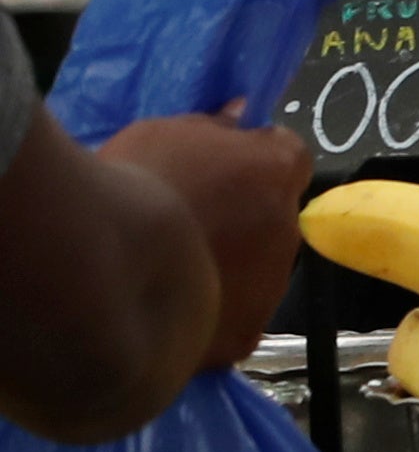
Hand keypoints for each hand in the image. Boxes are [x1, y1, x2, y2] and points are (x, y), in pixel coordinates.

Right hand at [98, 114, 303, 368]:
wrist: (97, 270)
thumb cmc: (126, 186)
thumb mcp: (162, 133)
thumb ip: (212, 129)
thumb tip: (240, 117)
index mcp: (276, 170)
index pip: (287, 155)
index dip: (253, 160)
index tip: (220, 169)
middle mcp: (289, 226)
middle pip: (273, 217)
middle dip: (242, 218)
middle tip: (188, 224)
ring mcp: (271, 285)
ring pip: (258, 271)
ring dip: (230, 266)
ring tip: (168, 272)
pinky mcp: (244, 335)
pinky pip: (234, 319)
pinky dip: (211, 315)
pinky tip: (167, 311)